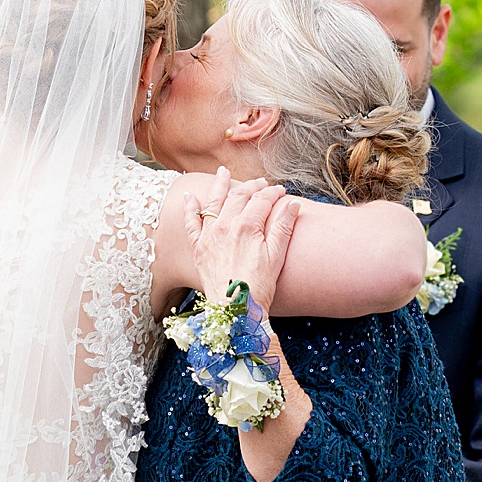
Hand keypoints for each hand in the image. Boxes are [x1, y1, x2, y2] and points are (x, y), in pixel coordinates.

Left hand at [183, 167, 299, 313]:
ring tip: (223, 172)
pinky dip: (190, 208)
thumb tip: (292, 204)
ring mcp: (209, 235)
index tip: (281, 191)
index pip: (261, 200)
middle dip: (252, 186)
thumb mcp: (277, 256)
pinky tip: (189, 196)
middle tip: (260, 183)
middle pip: (239, 196)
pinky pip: (191, 223)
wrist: (235, 309)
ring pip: (214, 202)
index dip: (273, 193)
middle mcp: (225, 226)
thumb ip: (283, 227)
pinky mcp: (198, 247)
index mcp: (247, 226)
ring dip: (220, 185)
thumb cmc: (259, 286)